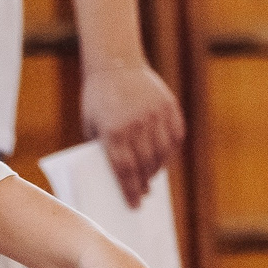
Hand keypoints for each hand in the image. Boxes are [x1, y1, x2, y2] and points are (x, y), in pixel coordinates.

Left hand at [80, 62, 184, 207]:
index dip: (130, 190)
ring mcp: (155, 114)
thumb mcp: (92, 125)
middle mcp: (136, 125)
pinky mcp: (169, 105)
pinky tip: (164, 156)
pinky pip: (175, 135)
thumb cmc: (98, 98)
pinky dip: (171, 150)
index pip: (124, 171)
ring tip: (151, 175)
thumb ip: (103, 148)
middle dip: (144, 182)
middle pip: (145, 164)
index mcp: (113, 132)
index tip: (134, 204)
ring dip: (158, 168)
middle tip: (142, 192)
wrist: (115, 63)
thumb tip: (116, 176)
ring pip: (163, 152)